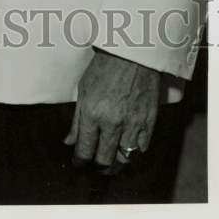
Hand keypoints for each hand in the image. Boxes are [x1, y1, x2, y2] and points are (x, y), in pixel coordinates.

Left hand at [65, 50, 160, 170]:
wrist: (132, 52)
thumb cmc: (104, 67)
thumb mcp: (83, 90)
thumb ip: (76, 120)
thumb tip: (69, 142)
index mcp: (92, 113)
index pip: (85, 150)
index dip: (80, 161)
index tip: (79, 163)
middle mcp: (112, 123)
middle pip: (105, 159)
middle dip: (98, 166)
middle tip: (96, 166)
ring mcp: (133, 123)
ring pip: (124, 158)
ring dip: (117, 162)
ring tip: (112, 162)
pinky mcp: (149, 121)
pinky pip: (142, 147)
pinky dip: (135, 150)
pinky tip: (129, 146)